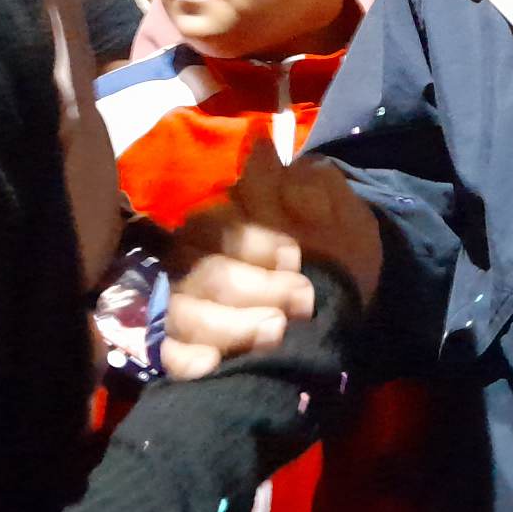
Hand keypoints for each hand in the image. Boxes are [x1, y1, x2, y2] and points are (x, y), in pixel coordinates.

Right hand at [161, 144, 380, 379]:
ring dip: (231, 326)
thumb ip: (305, 186)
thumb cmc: (337, 265)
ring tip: (275, 335)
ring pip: (183, 311)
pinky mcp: (182, 350)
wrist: (342, 329)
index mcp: (228, 225)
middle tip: (300, 301)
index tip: (295, 258)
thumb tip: (261, 145)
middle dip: (252, 287)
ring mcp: (185, 306)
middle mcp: (196, 261)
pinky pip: (170, 354)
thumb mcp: (341, 223)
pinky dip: (189, 360)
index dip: (254, 242)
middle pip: (201, 269)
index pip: (218, 224)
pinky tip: (214, 367)